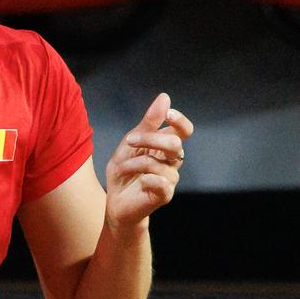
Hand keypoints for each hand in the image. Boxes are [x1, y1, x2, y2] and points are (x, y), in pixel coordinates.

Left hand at [104, 92, 192, 229]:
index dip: (180, 121)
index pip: (184, 131)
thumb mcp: (130, 143)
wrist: (116, 201)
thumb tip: (165, 97)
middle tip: (130, 140)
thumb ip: (148, 123)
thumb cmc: (124, 171)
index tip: (168, 114)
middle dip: (150, 139)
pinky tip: (138, 181)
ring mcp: (170, 178)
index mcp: (166, 147)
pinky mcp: (165, 194)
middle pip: (174, 143)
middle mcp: (172, 161)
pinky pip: (160, 181)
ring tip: (121, 167)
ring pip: (159, 163)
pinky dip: (145, 178)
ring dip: (134, 162)